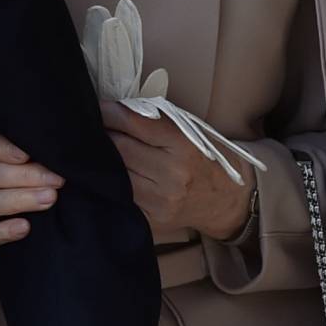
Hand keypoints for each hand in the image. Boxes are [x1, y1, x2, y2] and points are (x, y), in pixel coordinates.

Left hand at [99, 102, 253, 239]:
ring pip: (117, 172)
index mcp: (183, 145)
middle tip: (97, 127)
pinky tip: (113, 172)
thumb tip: (116, 109)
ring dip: (106, 158)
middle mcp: (172, 173)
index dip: (111, 113)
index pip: (135, 122)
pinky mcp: (153, 218)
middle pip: (120, 147)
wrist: (228, 201)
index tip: (99, 107)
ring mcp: (161, 199)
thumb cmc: (206, 159)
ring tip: (101, 148)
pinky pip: (122, 195)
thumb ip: (156, 120)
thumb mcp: (191, 132)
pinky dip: (114, 181)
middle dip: (106, 134)